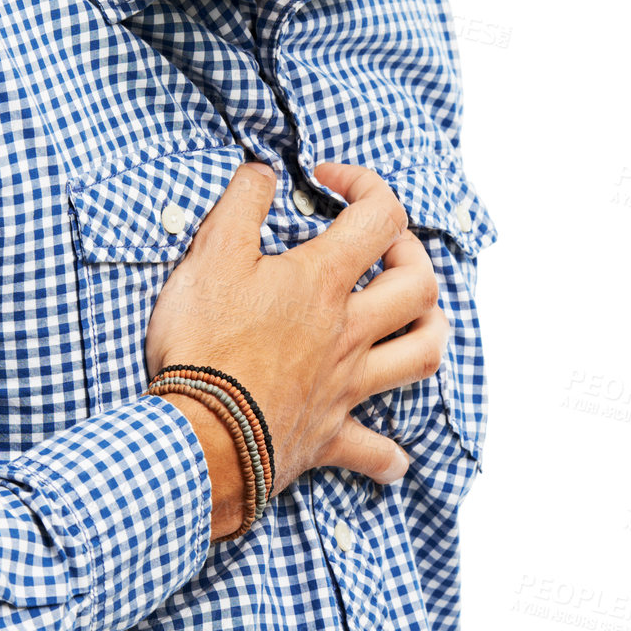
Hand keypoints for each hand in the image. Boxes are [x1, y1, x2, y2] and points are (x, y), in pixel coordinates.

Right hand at [146, 160, 448, 505]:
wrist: (200, 435)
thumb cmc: (203, 345)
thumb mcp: (209, 257)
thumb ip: (240, 204)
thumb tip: (262, 172)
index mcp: (322, 281)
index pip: (378, 215)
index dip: (365, 183)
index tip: (329, 180)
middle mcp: (347, 331)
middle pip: (418, 286)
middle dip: (412, 255)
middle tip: (384, 249)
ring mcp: (344, 384)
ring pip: (421, 355)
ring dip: (430, 334)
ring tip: (417, 324)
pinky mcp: (327, 434)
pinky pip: (373, 450)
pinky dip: (390, 455)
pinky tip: (396, 458)